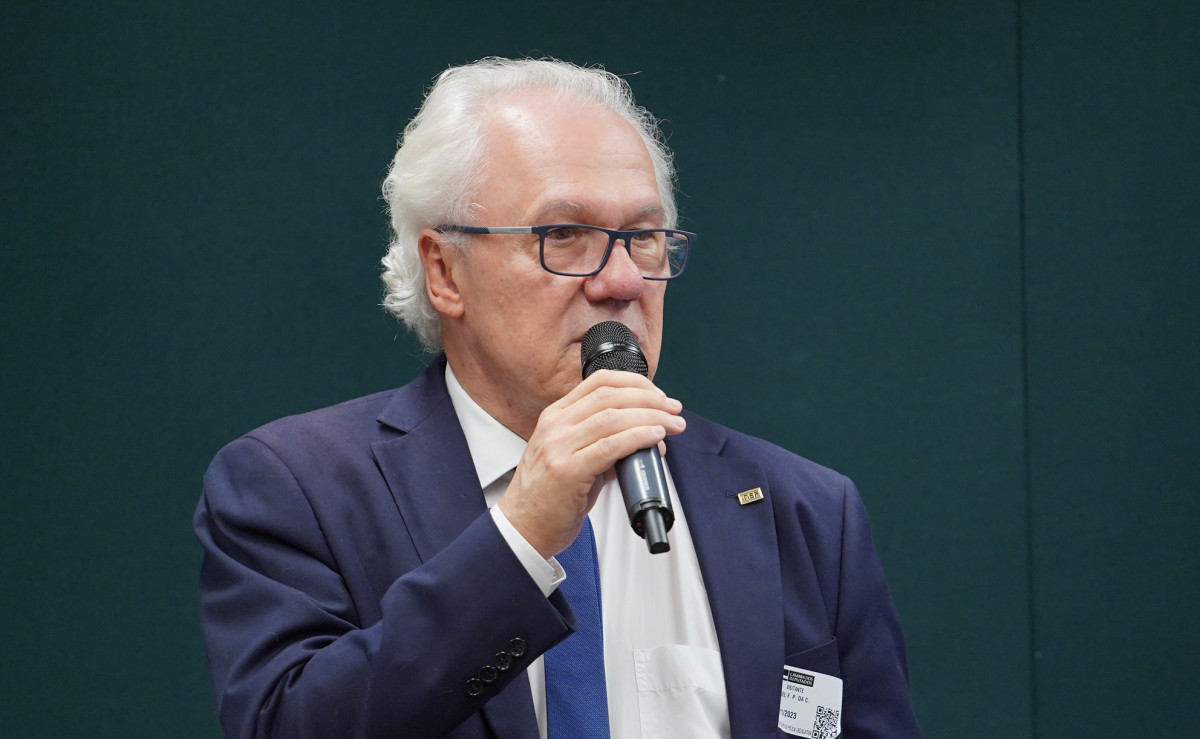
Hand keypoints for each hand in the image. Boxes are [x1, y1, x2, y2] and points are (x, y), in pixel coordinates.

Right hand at [496, 370, 685, 557]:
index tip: (658, 395)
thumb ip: (606, 445)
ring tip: (672, 425)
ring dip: (651, 418)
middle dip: (650, 400)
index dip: (635, 383)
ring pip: (613, 418)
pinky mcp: (567, 471)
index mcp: (556, 417)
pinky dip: (638, 438)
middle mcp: (555, 427)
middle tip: (673, 410)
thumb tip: (647, 440)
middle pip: (610, 396)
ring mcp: (559, 447)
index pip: (599, 382)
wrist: (523, 529)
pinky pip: (610, 446)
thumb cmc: (548, 496)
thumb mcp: (574, 459)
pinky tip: (655, 438)